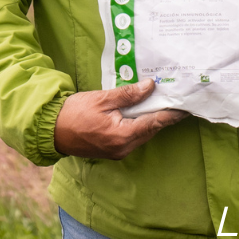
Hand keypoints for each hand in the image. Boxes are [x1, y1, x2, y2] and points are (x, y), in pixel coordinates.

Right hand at [54, 79, 187, 158]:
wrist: (50, 130)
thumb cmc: (74, 112)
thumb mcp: (103, 98)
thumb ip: (128, 94)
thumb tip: (150, 86)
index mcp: (122, 135)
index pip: (156, 122)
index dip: (173, 113)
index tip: (188, 105)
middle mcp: (124, 147)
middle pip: (152, 129)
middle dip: (165, 115)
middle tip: (179, 99)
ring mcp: (118, 151)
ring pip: (144, 133)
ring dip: (153, 119)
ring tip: (166, 102)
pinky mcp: (113, 150)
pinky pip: (134, 136)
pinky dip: (142, 124)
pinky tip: (145, 111)